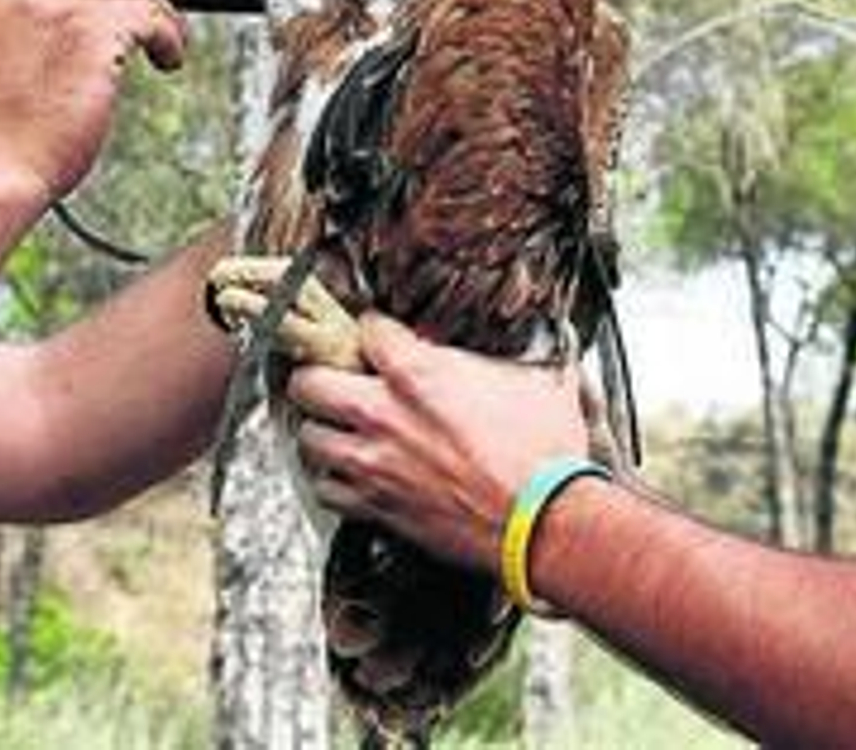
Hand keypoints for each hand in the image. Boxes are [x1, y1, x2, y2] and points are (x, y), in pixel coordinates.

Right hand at [0, 0, 186, 200]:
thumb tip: (78, 30)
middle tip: (155, 29)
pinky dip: (168, 37)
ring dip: (158, 17)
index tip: (121, 12)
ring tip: (169, 48)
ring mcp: (54, 4)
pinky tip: (170, 60)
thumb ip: (26, 34)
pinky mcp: (90, 29)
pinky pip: (149, 17)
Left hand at [287, 312, 588, 570]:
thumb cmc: (547, 457)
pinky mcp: (376, 506)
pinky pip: (325, 489)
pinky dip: (332, 481)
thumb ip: (524, 350)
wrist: (547, 526)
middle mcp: (382, 414)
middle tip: (335, 381)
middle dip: (319, 377)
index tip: (380, 340)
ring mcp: (373, 463)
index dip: (375, 331)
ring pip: (307, 437)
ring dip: (320, 431)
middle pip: (307, 381)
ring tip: (336, 430)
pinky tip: (348, 475)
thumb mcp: (539, 381)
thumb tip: (540, 334)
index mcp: (418, 373)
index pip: (366, 328)